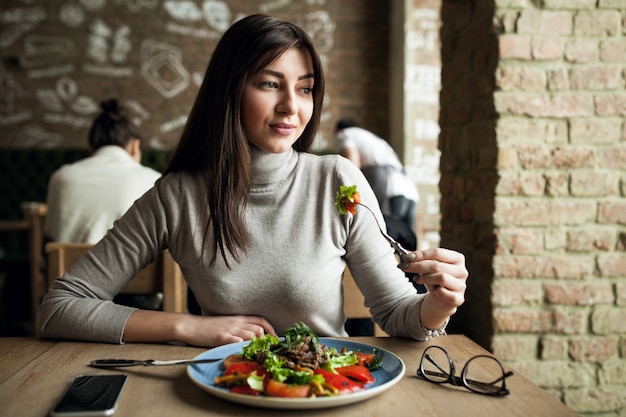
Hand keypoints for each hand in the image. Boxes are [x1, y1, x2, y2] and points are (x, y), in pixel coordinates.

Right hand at [124, 311, 275, 347]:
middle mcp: (236, 322)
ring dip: (257, 345)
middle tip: (267, 350)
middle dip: (266, 340)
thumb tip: (251, 336)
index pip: (261, 320)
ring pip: (251, 335)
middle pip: (259, 329)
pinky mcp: (222, 337)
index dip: (271, 329)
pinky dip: (243, 347)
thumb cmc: (208, 326)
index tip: (275, 338)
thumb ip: (238, 327)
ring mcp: (230, 329)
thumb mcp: (226, 323)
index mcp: (238, 318)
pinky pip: (237, 341)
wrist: (191, 326)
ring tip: (257, 354)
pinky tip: (244, 353)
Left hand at [398, 248, 467, 325]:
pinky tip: (432, 291)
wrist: (440, 300)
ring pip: (441, 277)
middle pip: (437, 265)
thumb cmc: (434, 279)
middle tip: (404, 267)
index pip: (438, 252)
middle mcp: (462, 271)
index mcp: (457, 259)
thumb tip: (406, 255)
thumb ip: (419, 259)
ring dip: (424, 278)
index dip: (421, 254)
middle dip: (417, 266)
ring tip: (416, 279)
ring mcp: (461, 285)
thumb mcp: (427, 267)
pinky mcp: (458, 299)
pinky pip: (444, 293)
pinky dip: (436, 291)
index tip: (406, 257)